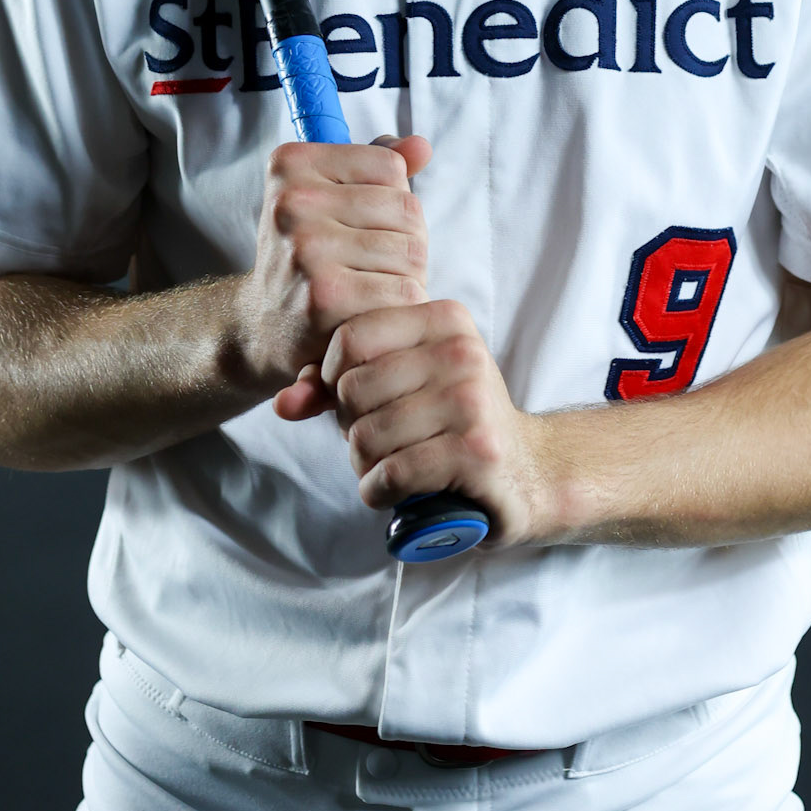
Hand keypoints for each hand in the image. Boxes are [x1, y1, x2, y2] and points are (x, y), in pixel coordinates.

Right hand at [237, 135, 430, 410]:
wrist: (264, 327)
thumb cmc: (311, 253)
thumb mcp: (331, 196)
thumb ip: (379, 163)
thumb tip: (422, 146)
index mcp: (292, 163)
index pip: (392, 167)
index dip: (392, 200)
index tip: (359, 224)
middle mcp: (292, 201)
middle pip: (408, 210)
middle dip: (406, 242)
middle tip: (370, 266)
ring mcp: (306, 249)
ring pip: (412, 252)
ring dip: (408, 278)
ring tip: (370, 289)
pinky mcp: (325, 297)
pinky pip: (405, 293)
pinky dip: (401, 310)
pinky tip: (371, 314)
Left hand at [320, 300, 556, 548]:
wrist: (527, 470)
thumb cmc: (453, 421)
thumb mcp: (403, 384)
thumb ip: (338, 385)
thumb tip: (283, 403)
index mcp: (443, 319)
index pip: (350, 336)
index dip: (333, 377)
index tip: (350, 400)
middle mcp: (460, 351)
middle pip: (352, 388)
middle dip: (349, 426)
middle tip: (374, 441)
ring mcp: (471, 401)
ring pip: (366, 436)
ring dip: (363, 464)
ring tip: (385, 465)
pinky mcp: (475, 452)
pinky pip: (392, 473)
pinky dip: (378, 490)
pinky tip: (391, 489)